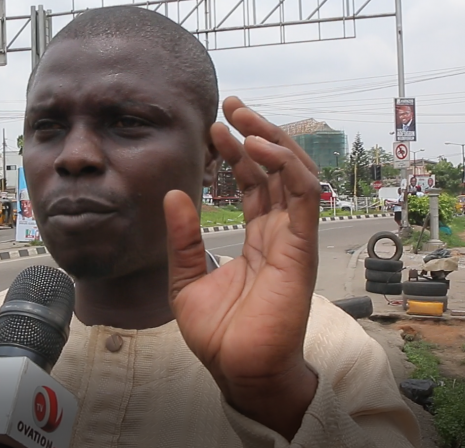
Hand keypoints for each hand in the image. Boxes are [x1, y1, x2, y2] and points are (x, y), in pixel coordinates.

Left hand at [164, 97, 320, 439]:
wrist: (237, 370)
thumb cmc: (219, 333)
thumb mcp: (186, 278)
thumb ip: (183, 238)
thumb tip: (173, 195)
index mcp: (257, 238)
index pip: (253, 183)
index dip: (237, 153)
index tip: (215, 127)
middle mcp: (278, 233)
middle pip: (275, 171)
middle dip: (256, 134)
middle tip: (231, 106)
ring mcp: (292, 239)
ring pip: (294, 174)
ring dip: (272, 140)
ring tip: (244, 117)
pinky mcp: (301, 248)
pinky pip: (303, 197)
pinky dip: (286, 166)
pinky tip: (258, 147)